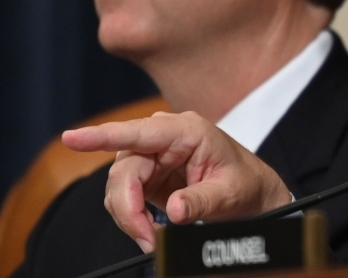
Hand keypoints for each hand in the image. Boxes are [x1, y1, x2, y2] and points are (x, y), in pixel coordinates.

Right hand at [62, 111, 291, 252]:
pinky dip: (132, 217)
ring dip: (129, 216)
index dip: (102, 136)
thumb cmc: (245, 183)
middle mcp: (165, 137)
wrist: (252, 191)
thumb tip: (174, 210)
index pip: (138, 132)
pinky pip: (124, 195)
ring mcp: (153, 155)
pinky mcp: (147, 174)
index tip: (72, 138)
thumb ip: (201, 200)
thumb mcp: (229, 193)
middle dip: (128, 208)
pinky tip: (149, 229)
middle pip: (123, 170)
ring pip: (118, 186)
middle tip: (146, 238)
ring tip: (153, 237)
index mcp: (187, 130)